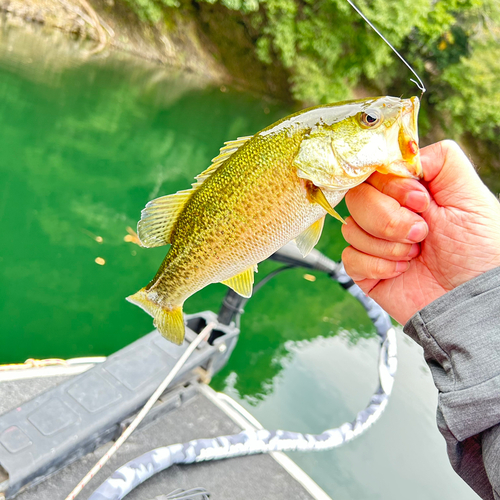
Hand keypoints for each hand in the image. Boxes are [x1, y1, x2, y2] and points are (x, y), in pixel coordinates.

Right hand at [341, 140, 499, 324]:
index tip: (421, 203)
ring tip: (414, 255)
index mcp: (409, 192)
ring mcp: (373, 241)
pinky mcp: (364, 269)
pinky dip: (376, 265)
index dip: (391, 186)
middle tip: (421, 233)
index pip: (375, 172)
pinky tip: (400, 271)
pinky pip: (349, 257)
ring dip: (386, 244)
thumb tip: (404, 153)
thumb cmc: (478, 252)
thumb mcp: (470, 197)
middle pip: (356, 197)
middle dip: (389, 218)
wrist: (471, 301)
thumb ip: (442, 161)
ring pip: (349, 227)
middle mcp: (387, 212)